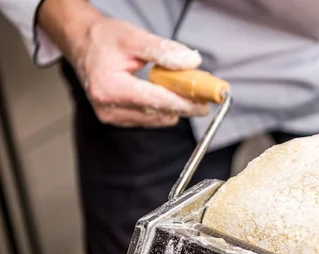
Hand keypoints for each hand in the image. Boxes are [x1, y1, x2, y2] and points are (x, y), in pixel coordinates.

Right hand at [38, 0, 208, 127]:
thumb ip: (163, 50)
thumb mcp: (135, 37)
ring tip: (179, 87)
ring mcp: (112, 117)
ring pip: (157, 119)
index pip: (157, 101)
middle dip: (183, 104)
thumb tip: (191, 61)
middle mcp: (109, 108)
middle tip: (200, 91)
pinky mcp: (117, 120)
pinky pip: (149, 119)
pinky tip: (163, 92)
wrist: (82, 44)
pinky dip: (161, 108)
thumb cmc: (104, 39)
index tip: (205, 103)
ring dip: (173, 106)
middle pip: (160, 113)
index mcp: (110, 88)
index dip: (185, 103)